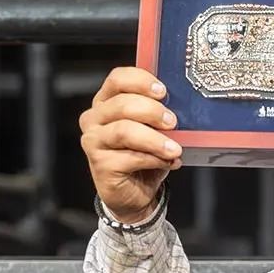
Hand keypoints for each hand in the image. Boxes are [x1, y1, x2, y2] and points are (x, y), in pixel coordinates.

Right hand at [80, 66, 182, 223]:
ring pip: (125, 131)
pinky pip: (130, 157)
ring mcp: (93, 141)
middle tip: (172, 122)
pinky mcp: (100, 164)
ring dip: (155, 140)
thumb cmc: (143, 156)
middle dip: (152, 112)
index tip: (162, 92)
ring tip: (174, 149)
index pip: (117, 79)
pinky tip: (169, 162)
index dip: (140, 81)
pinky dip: (154, 159)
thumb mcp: (151, 129)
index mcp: (106, 102)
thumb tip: (180, 106)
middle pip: (122, 104)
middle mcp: (94, 118)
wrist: (135, 193)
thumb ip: (157, 114)